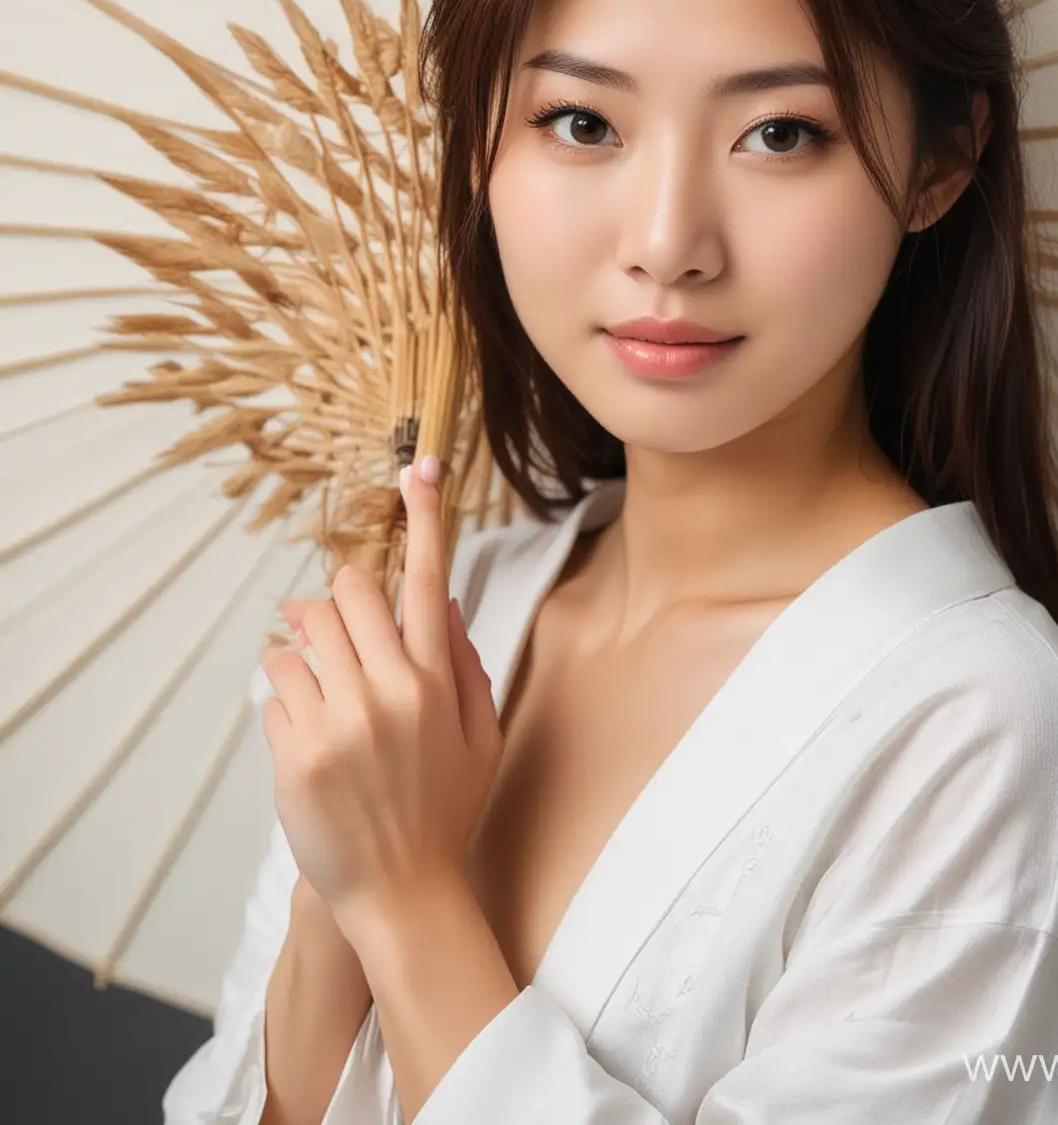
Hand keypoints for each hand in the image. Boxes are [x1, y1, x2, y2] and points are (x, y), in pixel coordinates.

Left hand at [258, 455, 504, 944]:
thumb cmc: (447, 811)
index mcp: (440, 682)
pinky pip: (274, 687)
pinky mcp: (294, 752)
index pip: (431, 581)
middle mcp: (390, 691)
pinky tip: (308, 736)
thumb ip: (467, 668)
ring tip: (323, 688)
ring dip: (307, 648)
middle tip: (343, 635)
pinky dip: (285, 698)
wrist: (401, 893)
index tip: (419, 466)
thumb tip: (447, 610)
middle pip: (347, 592)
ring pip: (301, 634)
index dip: (425, 517)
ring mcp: (339, 721)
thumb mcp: (482, 738)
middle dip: (341, 602)